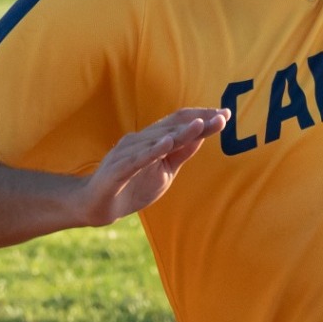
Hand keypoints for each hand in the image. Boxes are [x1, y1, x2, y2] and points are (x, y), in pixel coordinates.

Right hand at [81, 107, 227, 225]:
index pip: (179, 123)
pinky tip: (167, 144)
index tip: (226, 114)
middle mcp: (139, 141)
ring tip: (201, 125)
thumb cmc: (132, 186)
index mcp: (151, 140)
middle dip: (198, 121)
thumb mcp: (164, 171)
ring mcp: (126, 154)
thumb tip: (202, 136)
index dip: (202, 117)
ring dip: (180, 132)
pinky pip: (136, 159)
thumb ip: (180, 154)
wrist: (96, 207)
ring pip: (156, 140)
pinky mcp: (117, 170)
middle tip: (222, 117)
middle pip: (171, 127)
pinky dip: (152, 151)